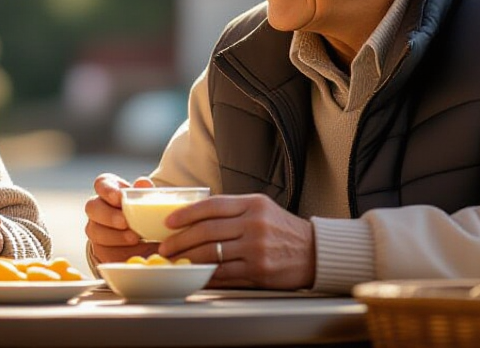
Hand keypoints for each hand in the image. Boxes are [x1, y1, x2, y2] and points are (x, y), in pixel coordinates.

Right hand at [84, 173, 156, 263]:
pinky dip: (118, 252)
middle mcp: (98, 208)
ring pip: (95, 231)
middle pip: (93, 207)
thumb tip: (143, 183)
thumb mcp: (148, 200)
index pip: (101, 184)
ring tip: (134, 238)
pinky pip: (103, 251)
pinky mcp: (100, 249)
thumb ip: (145, 191)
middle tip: (125, 222)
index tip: (118, 197)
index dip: (107, 190)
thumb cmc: (146, 211)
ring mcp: (96, 228)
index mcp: (109, 190)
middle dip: (109, 215)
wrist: (146, 237)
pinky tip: (134, 251)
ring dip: (114, 236)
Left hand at [155, 193, 314, 289]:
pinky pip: (224, 274)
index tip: (169, 221)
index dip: (186, 213)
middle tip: (165, 246)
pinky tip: (194, 274)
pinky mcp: (259, 270)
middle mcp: (254, 224)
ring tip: (174, 262)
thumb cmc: (282, 230)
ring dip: (187, 259)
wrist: (314, 252)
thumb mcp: (261, 209)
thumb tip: (195, 216)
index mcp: (253, 204)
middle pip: (206, 231)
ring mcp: (257, 248)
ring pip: (211, 254)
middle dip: (180, 240)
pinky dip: (205, 275)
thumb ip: (232, 210)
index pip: (212, 205)